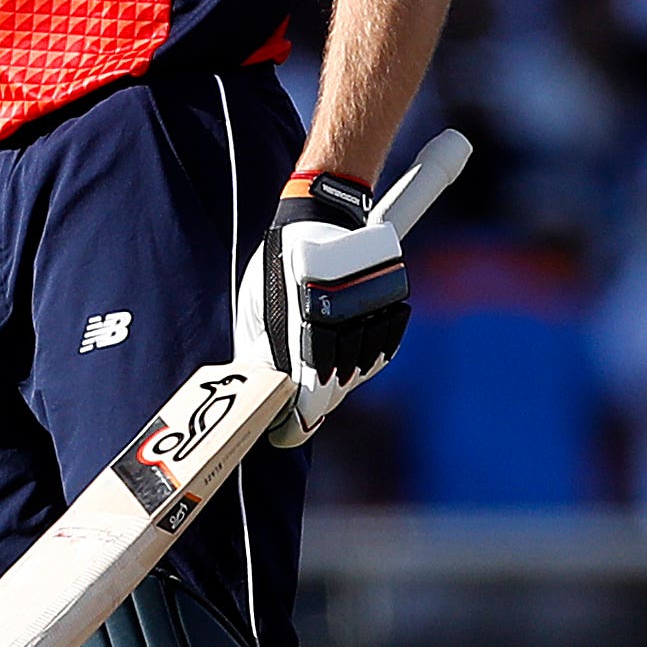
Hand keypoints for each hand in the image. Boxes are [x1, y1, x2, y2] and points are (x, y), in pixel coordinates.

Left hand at [233, 174, 411, 447]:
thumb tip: (260, 395)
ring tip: (324, 376)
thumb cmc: (277, 263)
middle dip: (316, 401)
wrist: (318, 214)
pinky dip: (368, 359)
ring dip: (343, 379)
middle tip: (300, 408)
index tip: (288, 432)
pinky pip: (385, 347)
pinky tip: (351, 359)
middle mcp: (339, 311)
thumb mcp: (256, 304)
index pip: (307, 383)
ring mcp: (368, 304)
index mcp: (300, 312)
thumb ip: (258, 348)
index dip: (299, 416)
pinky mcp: (390, 298)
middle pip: (335, 382)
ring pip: (361, 367)